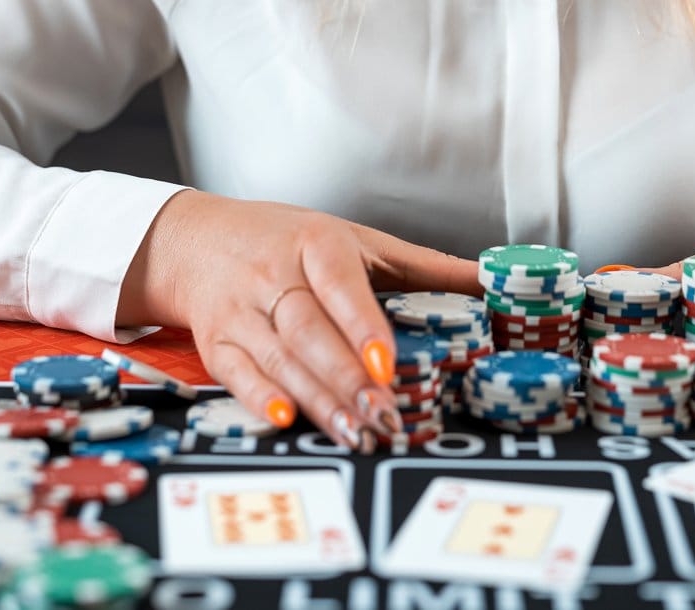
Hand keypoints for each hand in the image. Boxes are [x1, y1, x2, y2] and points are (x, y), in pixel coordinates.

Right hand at [118, 190, 479, 450]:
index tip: (387, 364)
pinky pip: (235, 374)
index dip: (362, 326)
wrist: (199, 241)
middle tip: (384, 415)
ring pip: (278, 358)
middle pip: (309, 330)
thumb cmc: (290, 241)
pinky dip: (259, 399)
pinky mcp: (217, 343)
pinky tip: (287, 420)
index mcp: (315, 244)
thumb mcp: (358, 240)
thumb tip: (496, 280)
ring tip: (355, 432)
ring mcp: (241, 312)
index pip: (340, 285)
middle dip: (346, 377)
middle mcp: (273, 275)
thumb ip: (426, 266)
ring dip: (317, 399)